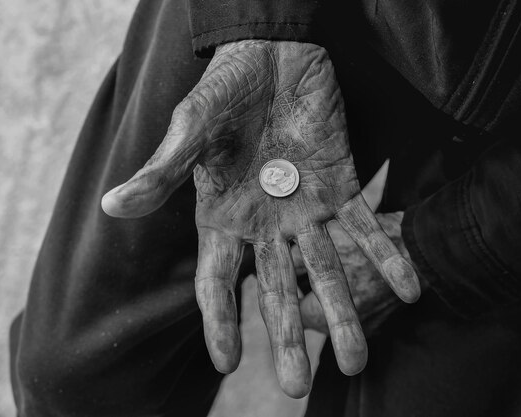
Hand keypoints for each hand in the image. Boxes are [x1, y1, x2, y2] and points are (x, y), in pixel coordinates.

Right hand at [101, 40, 419, 396]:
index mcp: (223, 216)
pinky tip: (409, 291)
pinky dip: (388, 257)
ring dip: (345, 313)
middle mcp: (266, 224)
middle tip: (298, 386)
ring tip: (359, 360)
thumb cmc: (225, 87)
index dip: (220, 321)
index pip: (217, 281)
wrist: (273, 53)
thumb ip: (162, 171)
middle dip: (288, 336)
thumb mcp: (191, 127)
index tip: (228, 362)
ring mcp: (306, 209)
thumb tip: (111, 206)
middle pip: (277, 290)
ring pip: (328, 270)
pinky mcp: (343, 186)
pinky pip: (368, 228)